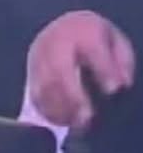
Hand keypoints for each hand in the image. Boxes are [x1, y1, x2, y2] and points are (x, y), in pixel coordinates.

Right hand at [28, 11, 135, 130]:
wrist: (67, 27)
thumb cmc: (98, 39)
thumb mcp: (117, 43)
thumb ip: (122, 63)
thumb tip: (122, 84)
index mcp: (83, 29)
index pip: (92, 48)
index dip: (103, 70)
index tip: (114, 90)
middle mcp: (57, 40)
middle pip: (60, 68)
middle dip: (73, 95)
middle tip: (88, 118)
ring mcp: (39, 55)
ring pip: (44, 83)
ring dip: (60, 107)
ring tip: (78, 125)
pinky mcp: (30, 70)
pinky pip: (35, 92)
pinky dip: (48, 109)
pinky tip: (63, 121)